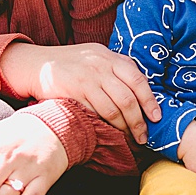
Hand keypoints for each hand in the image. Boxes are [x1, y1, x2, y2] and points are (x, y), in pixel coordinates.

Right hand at [0, 42, 160, 142]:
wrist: (39, 64)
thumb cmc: (74, 62)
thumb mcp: (97, 56)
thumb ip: (118, 66)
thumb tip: (143, 87)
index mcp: (110, 58)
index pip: (137, 80)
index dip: (150, 100)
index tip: (156, 117)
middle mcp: (100, 67)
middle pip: (127, 99)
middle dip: (138, 121)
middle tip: (143, 136)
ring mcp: (86, 81)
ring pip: (112, 110)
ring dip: (124, 128)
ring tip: (129, 138)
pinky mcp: (73, 94)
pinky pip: (94, 114)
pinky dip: (104, 126)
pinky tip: (109, 133)